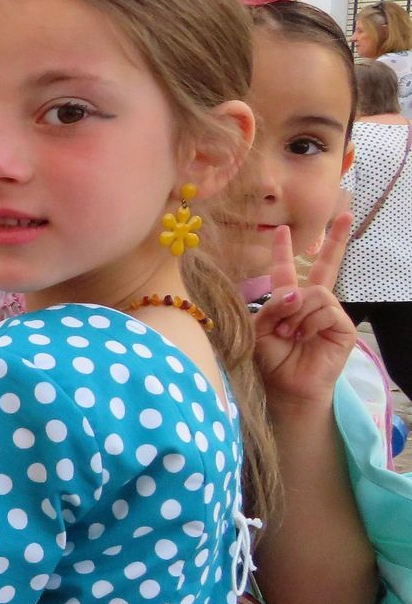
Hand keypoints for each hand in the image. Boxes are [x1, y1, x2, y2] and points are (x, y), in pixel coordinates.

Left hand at [254, 214, 355, 405]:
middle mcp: (310, 304)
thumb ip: (270, 306)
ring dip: (295, 313)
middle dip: (336, 241)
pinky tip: (303, 336)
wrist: (285, 387)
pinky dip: (309, 322)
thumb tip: (295, 292)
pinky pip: (326, 309)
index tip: (281, 230)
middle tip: (346, 216)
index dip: (282, 250)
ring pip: (314, 292)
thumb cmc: (270, 360)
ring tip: (288, 333)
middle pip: (325, 267)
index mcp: (287, 302)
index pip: (285, 271)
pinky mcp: (342, 327)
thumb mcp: (258, 329)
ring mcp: (329, 314)